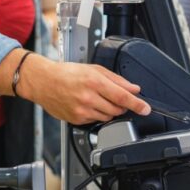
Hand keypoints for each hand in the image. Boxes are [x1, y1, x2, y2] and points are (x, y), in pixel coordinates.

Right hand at [20, 54, 150, 123]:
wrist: (44, 82)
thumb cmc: (67, 73)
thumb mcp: (94, 69)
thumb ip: (116, 79)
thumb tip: (133, 88)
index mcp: (94, 82)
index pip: (122, 97)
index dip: (137, 104)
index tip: (146, 109)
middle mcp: (88, 98)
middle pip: (117, 110)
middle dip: (120, 105)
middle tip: (113, 97)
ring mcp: (82, 111)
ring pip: (107, 117)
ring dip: (109, 110)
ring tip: (97, 99)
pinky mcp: (77, 120)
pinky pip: (95, 121)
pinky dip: (96, 114)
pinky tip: (87, 104)